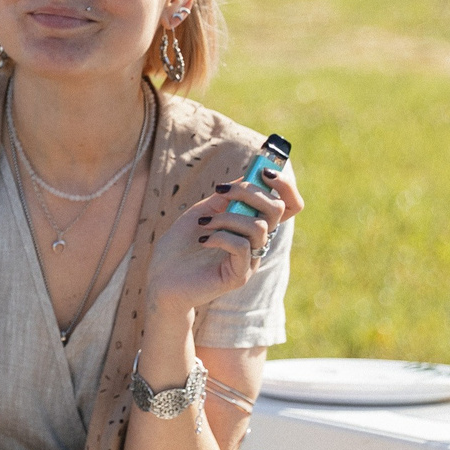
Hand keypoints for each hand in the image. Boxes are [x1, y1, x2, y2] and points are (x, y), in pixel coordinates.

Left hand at [146, 164, 300, 314]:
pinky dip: (220, 236)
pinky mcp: (239, 275)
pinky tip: (203, 240)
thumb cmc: (179, 247)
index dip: (285, 185)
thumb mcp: (201, 212)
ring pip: (258, 227)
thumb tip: (246, 176)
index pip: (288, 205)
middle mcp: (257, 243)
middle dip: (250, 192)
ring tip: (204, 223)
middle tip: (220, 191)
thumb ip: (224, 198)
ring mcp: (250, 260)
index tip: (264, 170)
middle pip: (277, 209)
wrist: (161, 279)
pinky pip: (242, 246)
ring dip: (227, 217)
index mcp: (252, 225)